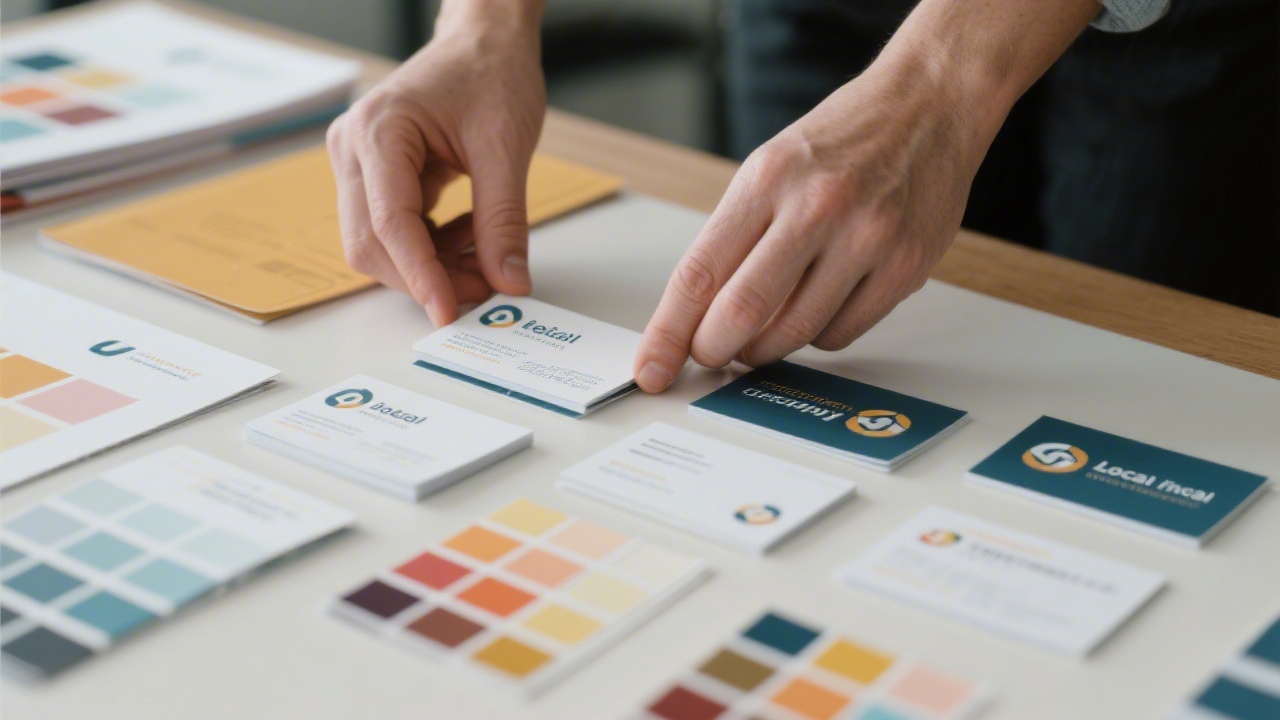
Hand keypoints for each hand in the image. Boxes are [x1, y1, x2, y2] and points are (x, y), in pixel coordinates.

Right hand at [327, 2, 545, 326]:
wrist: (484, 41)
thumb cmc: (490, 73)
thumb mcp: (506, 148)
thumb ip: (504, 220)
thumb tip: (508, 281)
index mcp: (379, 132)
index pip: (390, 223)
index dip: (420, 275)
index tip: (449, 312)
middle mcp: (354, 149)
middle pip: (371, 243)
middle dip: (426, 276)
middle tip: (484, 291)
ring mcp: (359, 164)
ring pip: (380, 243)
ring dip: (431, 266)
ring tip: (486, 260)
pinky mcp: (376, 176)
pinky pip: (395, 229)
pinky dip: (433, 247)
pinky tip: (472, 236)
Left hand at [632, 0, 1097, 391]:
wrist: (929, 106)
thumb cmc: (842, 141)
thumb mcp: (769, 168)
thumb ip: (733, 238)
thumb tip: (693, 318)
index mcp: (768, 180)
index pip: (699, 274)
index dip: (668, 334)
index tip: (651, 369)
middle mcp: (817, 208)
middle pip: (743, 313)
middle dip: (714, 350)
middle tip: (711, 354)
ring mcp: (866, 239)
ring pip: (793, 335)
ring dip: (765, 348)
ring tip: (762, 329)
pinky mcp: (905, 268)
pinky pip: (840, 335)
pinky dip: (816, 336)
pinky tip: (818, 306)